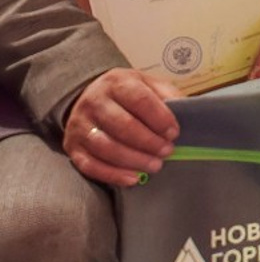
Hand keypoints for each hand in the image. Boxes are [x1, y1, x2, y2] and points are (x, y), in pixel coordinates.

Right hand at [63, 68, 180, 186]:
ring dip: (133, 160)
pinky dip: (112, 174)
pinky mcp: (71, 147)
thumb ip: (166, 93)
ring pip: (106, 147)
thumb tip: (185, 110)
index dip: (160, 118)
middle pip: (123, 125)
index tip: (174, 133)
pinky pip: (90, 165)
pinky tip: (133, 178)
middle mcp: (94, 102)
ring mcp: (80, 125)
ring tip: (155, 165)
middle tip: (167, 152)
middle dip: (148, 142)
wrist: (87, 95)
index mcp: (117, 82)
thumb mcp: (147, 83)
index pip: (140, 100)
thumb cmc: (126, 92)